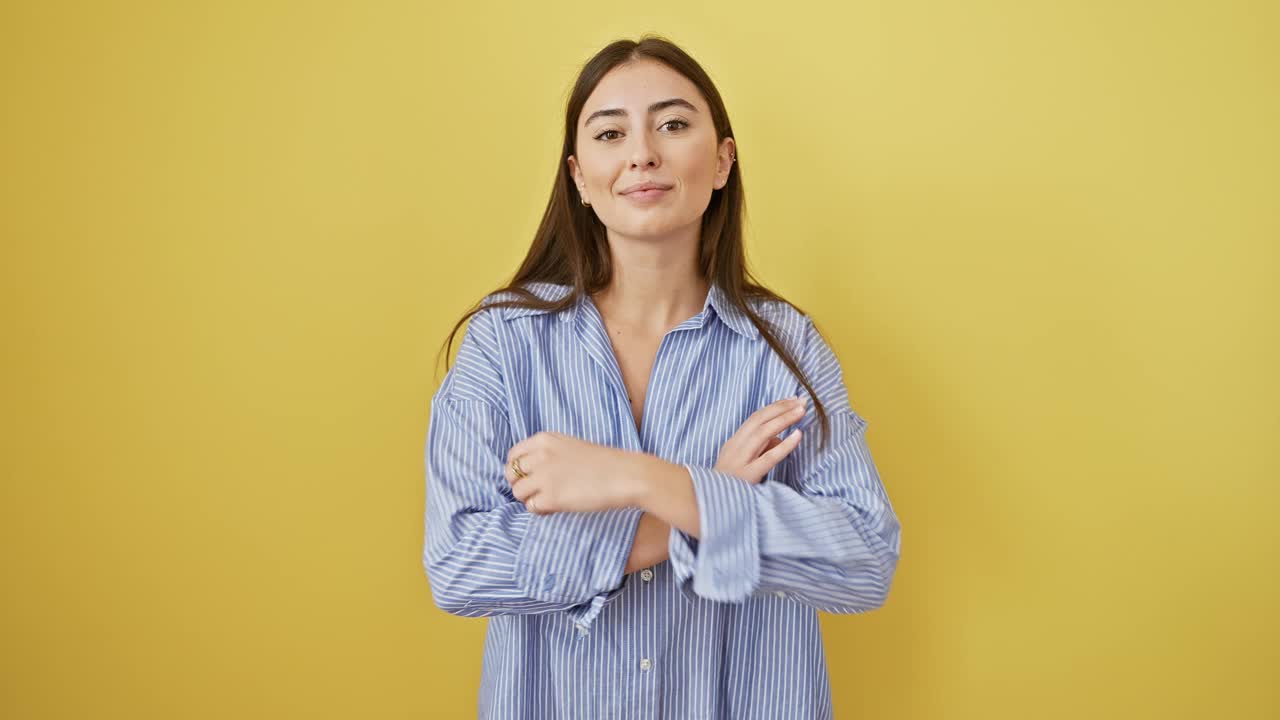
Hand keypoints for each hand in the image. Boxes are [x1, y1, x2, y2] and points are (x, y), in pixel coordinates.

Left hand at [504, 431, 636, 514]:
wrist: (625, 475)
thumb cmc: (604, 462)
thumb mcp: (571, 445)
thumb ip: (548, 453)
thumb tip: (530, 472)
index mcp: (544, 440)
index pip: (513, 454)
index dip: (518, 469)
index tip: (527, 477)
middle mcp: (540, 456)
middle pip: (511, 474)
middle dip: (520, 484)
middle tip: (536, 491)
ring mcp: (544, 477)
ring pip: (517, 492)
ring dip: (530, 498)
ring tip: (548, 500)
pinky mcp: (551, 498)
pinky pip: (531, 507)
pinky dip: (540, 510)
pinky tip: (555, 508)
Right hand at [714, 396, 807, 483]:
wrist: (708, 506)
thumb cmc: (729, 486)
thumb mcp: (742, 463)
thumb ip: (760, 449)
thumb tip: (780, 438)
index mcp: (733, 443)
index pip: (755, 418)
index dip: (775, 407)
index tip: (792, 400)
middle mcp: (735, 447)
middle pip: (759, 420)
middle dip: (781, 408)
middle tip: (801, 401)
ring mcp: (740, 461)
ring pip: (763, 433)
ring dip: (784, 419)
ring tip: (801, 411)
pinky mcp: (748, 476)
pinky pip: (769, 457)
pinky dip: (785, 445)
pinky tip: (798, 436)